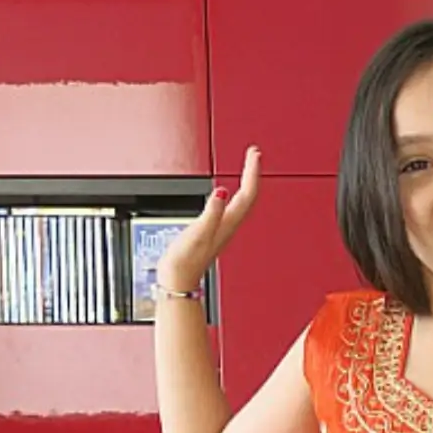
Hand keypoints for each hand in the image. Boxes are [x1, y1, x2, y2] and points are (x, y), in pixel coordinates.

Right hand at [156, 146, 261, 291]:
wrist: (178, 279)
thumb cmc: (186, 259)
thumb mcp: (199, 232)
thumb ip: (212, 211)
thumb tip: (223, 191)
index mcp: (228, 222)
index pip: (247, 193)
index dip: (252, 172)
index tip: (254, 153)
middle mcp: (229, 225)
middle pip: (248, 195)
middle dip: (251, 172)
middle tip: (253, 154)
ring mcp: (222, 228)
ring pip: (241, 201)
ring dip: (245, 183)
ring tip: (247, 167)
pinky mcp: (213, 230)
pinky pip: (230, 208)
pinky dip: (232, 195)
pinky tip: (226, 192)